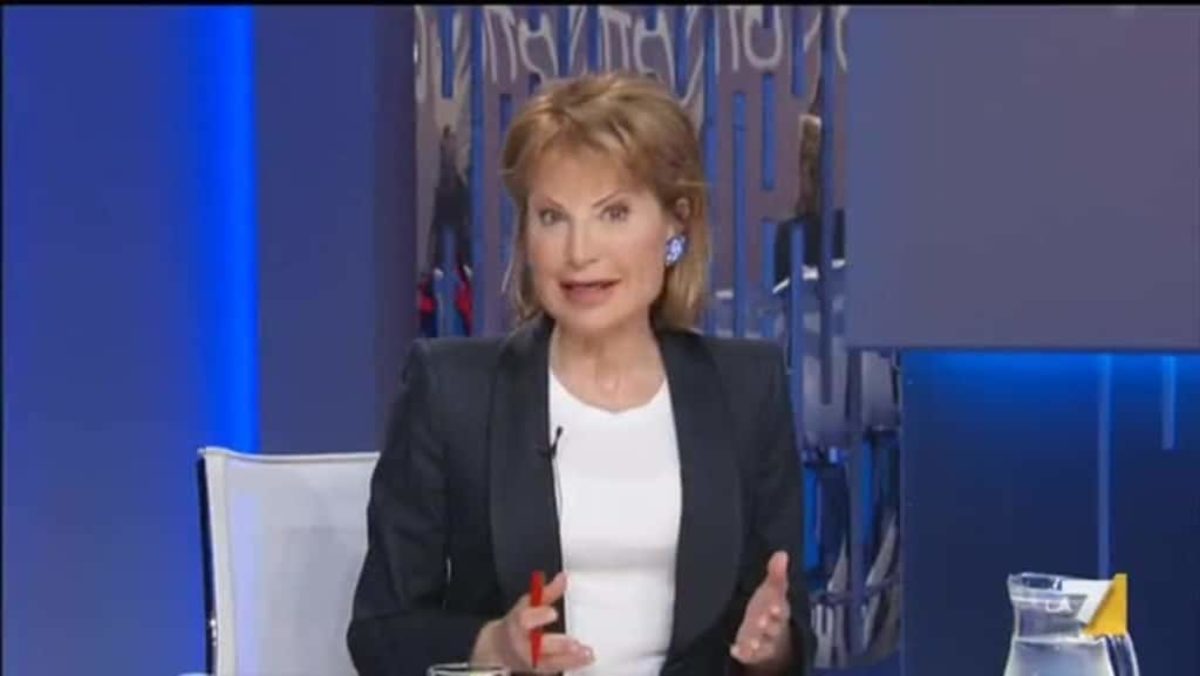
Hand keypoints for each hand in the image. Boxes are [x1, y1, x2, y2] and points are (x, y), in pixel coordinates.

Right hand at [470, 571, 594, 673]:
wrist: (499, 648)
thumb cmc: (515, 624)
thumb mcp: (526, 604)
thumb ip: (546, 593)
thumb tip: (562, 578)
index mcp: (517, 624)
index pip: (524, 620)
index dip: (538, 616)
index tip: (553, 612)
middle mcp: (523, 644)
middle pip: (538, 646)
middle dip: (557, 645)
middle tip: (575, 643)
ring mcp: (530, 660)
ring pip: (550, 662)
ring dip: (570, 658)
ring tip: (587, 652)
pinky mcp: (539, 669)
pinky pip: (555, 669)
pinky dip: (572, 664)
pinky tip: (586, 658)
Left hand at [731, 551, 792, 670]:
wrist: (769, 636)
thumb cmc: (769, 607)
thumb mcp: (772, 590)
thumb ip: (776, 574)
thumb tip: (782, 554)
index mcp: (779, 608)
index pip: (780, 607)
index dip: (777, 607)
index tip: (774, 606)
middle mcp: (773, 627)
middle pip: (772, 626)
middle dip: (767, 624)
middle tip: (762, 621)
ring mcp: (763, 641)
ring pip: (761, 642)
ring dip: (755, 641)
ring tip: (750, 642)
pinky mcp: (752, 653)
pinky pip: (748, 655)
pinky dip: (742, 653)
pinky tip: (734, 650)